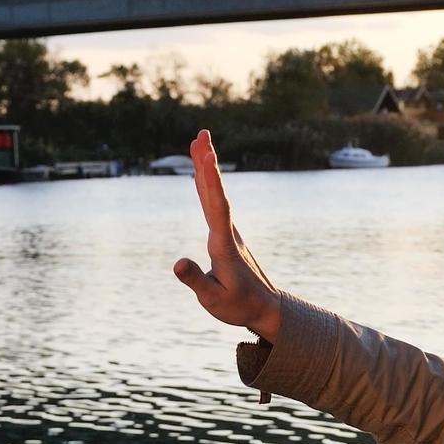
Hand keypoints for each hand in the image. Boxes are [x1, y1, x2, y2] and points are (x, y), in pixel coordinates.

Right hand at [170, 130, 284, 339]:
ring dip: (206, 168)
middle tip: (202, 134)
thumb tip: (177, 263)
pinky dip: (206, 185)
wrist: (265, 309)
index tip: (207, 156)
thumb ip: (195, 280)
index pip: (217, 208)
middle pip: (216, 193)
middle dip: (207, 163)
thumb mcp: (213, 300)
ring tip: (199, 143)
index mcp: (224, 246)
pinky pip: (214, 203)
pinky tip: (200, 175)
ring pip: (215, 195)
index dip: (211, 181)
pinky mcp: (226, 236)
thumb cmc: (239, 306)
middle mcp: (229, 234)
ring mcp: (229, 233)